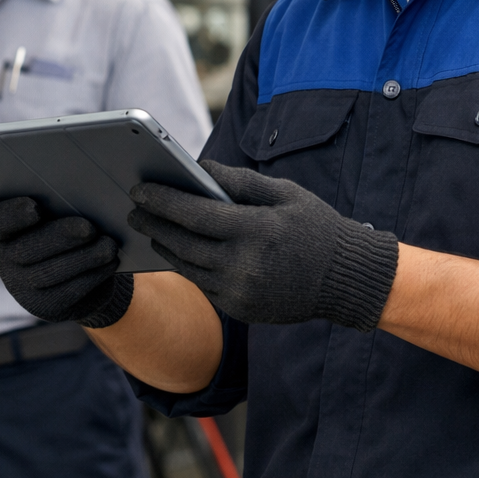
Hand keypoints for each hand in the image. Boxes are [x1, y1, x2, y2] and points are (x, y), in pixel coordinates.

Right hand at [0, 197, 133, 326]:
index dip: (14, 215)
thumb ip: (58, 203)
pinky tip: (110, 262)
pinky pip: (69, 292)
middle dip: (60, 237)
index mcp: (3, 232)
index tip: (35, 207)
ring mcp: (23, 288)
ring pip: (51, 273)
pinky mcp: (46, 307)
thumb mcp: (57, 214)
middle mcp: (5, 261)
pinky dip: (93, 275)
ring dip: (83, 258)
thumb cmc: (64, 229)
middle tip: (88, 228)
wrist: (76, 270)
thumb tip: (83, 191)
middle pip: (26, 249)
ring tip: (108, 246)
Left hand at [128, 159, 399, 330]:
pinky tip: (175, 250)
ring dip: (164, 246)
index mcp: (256, 230)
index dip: (162, 200)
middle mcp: (245, 265)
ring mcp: (241, 292)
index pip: (195, 213)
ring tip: (150, 227)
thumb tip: (197, 168)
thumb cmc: (315, 227)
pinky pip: (202, 285)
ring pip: (187, 267)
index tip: (138, 189)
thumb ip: (238, 181)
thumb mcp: (284, 193)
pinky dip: (185, 265)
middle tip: (132, 209)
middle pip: (182, 242)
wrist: (346, 279)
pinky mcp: (240, 310)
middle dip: (154, 223)